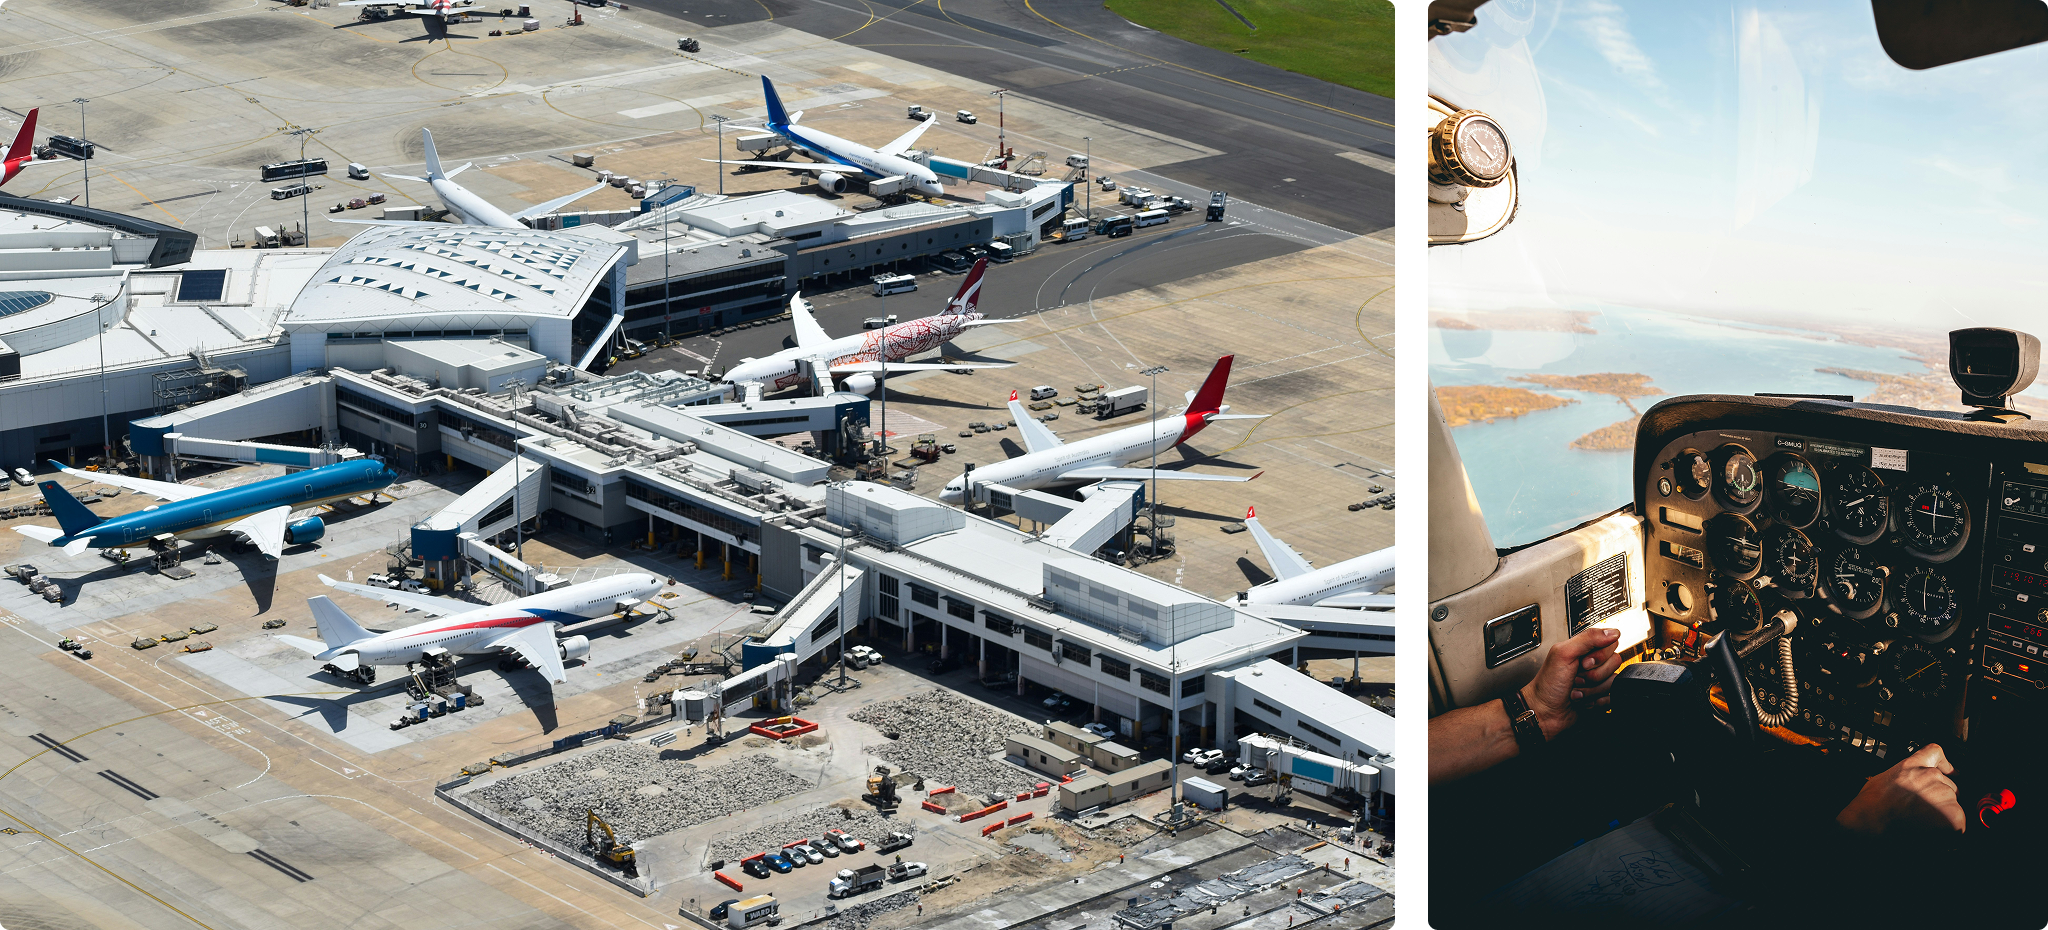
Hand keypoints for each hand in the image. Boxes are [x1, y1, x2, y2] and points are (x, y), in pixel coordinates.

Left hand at [1518, 625, 1623, 739]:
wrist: (1544, 712)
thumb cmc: (1547, 684)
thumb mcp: (1563, 654)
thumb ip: (1588, 639)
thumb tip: (1612, 632)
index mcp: (1583, 649)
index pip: (1610, 643)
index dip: (1599, 655)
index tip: (1583, 662)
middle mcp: (1592, 664)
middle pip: (1615, 663)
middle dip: (1593, 675)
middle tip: (1577, 677)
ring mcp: (1597, 681)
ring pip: (1613, 682)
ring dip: (1592, 690)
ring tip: (1576, 690)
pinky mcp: (1600, 697)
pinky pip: (1612, 697)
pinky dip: (1596, 701)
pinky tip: (1583, 701)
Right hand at [1836, 743, 1966, 835]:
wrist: (1871, 821)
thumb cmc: (1870, 805)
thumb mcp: (1882, 779)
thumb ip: (1902, 778)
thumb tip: (1909, 788)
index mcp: (1911, 765)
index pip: (1935, 753)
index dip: (1945, 764)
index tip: (1951, 771)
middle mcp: (1931, 775)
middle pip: (1948, 786)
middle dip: (1940, 799)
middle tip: (1923, 812)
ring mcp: (1944, 794)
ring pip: (1954, 806)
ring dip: (1943, 816)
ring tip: (1922, 824)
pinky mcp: (1953, 814)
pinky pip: (1958, 824)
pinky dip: (1948, 830)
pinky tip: (1931, 831)